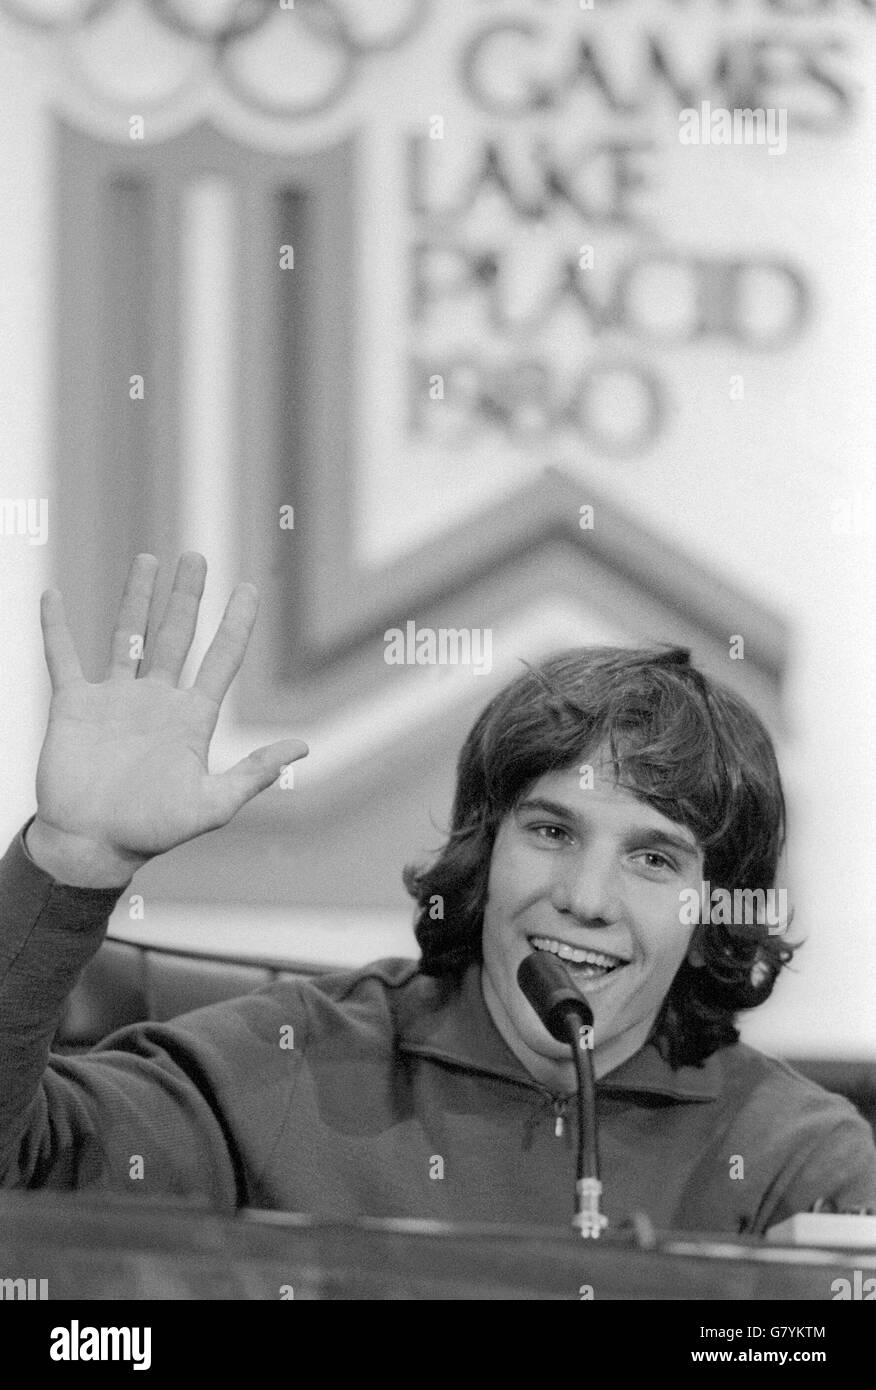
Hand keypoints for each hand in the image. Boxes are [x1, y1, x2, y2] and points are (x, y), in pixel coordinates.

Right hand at [28, 552, 307, 886]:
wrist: (92, 846)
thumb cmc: (152, 832)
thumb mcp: (212, 805)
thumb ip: (253, 773)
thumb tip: (303, 749)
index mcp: (191, 718)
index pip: (220, 659)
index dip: (235, 624)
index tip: (248, 589)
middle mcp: (156, 700)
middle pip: (176, 635)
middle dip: (187, 596)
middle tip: (196, 557)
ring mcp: (115, 698)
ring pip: (128, 634)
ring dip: (137, 597)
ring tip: (148, 560)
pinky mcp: (74, 706)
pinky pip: (63, 657)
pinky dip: (55, 628)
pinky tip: (52, 596)